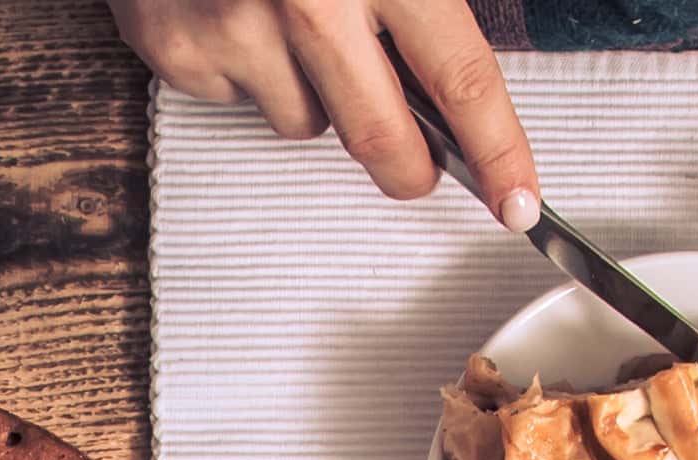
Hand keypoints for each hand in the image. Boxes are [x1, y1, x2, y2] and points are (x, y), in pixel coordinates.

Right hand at [104, 0, 540, 226]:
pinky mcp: (179, 51)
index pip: (459, 77)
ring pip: (306, 123)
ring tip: (297, 26)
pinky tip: (239, 14)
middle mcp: (308, 0)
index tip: (518, 201)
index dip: (497, 149)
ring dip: (318, 96)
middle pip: (380, 138)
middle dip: (411, 169)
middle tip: (421, 166)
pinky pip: (238, 100)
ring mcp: (236, 31)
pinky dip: (250, 71)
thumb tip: (453, 88)